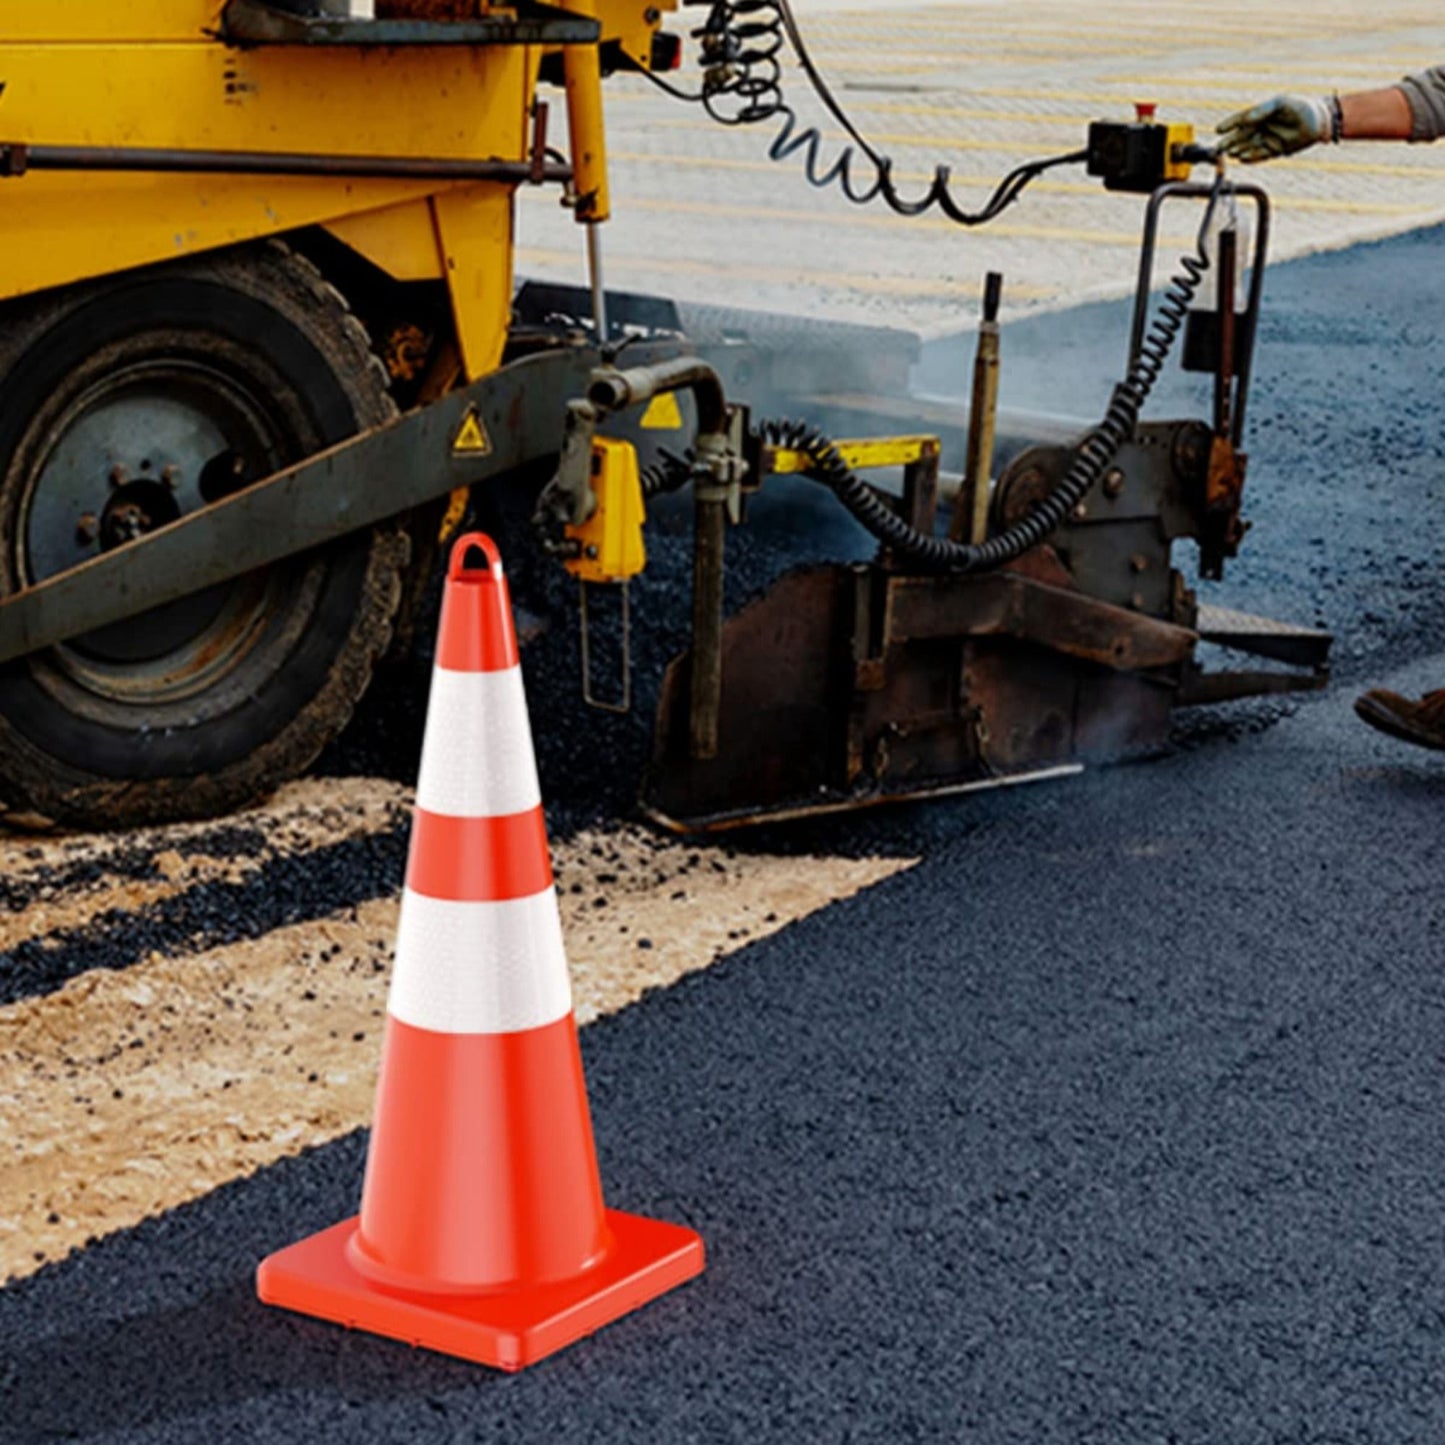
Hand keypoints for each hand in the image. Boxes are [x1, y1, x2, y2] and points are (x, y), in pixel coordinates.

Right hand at [1216, 94, 1333, 162]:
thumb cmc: (1301, 108)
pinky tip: (1242, 159)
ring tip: (1231, 153)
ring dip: (1239, 150)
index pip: (1242, 119)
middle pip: (1242, 135)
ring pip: (1248, 146)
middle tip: (1219, 147)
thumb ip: (1263, 109)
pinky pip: (1259, 156)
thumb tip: (1246, 119)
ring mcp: (1267, 139)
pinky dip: (1251, 158)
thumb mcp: (1282, 104)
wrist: (1319, 122)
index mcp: (1261, 114)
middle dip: (1230, 141)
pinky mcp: (1274, 151)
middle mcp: (1262, 127)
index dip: (1230, 124)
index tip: (1218, 130)